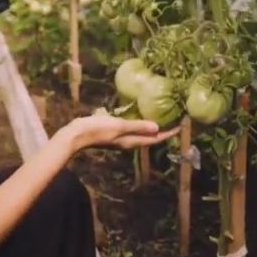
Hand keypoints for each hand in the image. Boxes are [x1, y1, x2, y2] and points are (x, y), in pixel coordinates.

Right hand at [58, 113, 179, 152]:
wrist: (75, 135)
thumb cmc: (97, 130)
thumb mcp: (119, 126)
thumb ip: (137, 126)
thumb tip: (157, 128)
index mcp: (131, 141)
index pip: (154, 138)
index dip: (168, 133)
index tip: (181, 127)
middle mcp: (128, 141)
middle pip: (149, 137)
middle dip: (162, 131)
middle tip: (173, 121)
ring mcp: (120, 138)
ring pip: (140, 133)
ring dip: (150, 127)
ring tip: (159, 118)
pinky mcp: (112, 132)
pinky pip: (130, 128)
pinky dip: (138, 124)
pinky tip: (136, 115)